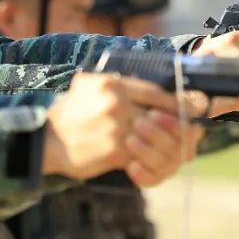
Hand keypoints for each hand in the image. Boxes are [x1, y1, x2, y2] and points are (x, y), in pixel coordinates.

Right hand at [41, 73, 201, 185]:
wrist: (47, 140)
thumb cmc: (68, 113)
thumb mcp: (87, 85)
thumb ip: (114, 81)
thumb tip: (143, 81)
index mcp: (112, 85)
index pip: (156, 92)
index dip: (176, 101)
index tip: (191, 105)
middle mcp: (117, 104)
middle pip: (160, 114)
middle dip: (176, 123)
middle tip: (190, 128)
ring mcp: (117, 128)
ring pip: (155, 135)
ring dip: (165, 142)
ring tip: (173, 144)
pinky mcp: (115, 151)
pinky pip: (142, 154)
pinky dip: (148, 157)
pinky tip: (150, 157)